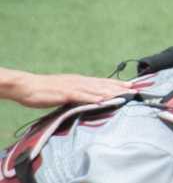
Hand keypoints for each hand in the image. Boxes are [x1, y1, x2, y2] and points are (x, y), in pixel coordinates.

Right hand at [0, 69, 127, 108]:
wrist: (26, 87)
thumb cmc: (45, 91)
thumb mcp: (65, 92)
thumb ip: (78, 96)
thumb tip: (89, 101)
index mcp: (79, 81)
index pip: (102, 82)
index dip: (117, 84)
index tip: (132, 86)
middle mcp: (79, 82)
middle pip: (103, 85)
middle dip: (120, 88)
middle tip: (136, 90)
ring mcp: (73, 87)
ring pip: (96, 89)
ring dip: (111, 92)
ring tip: (126, 95)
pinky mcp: (64, 93)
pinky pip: (81, 96)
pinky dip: (93, 98)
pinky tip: (103, 100)